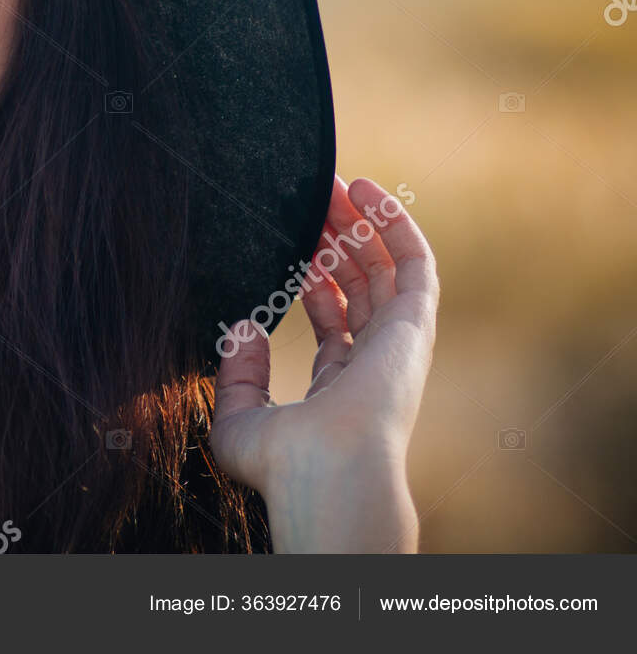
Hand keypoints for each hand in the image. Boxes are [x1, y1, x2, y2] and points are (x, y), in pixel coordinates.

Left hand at [209, 174, 439, 551]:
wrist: (326, 470)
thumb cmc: (283, 462)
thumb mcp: (240, 420)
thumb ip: (238, 375)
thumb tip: (242, 326)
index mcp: (340, 388)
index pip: (334, 321)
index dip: (315, 279)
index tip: (292, 244)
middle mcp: (375, 363)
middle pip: (361, 286)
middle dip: (336, 240)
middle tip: (310, 201)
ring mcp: (398, 343)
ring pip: (385, 267)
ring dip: (360, 222)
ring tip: (332, 185)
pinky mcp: (415, 324)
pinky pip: (415, 262)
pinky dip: (394, 224)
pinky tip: (366, 192)